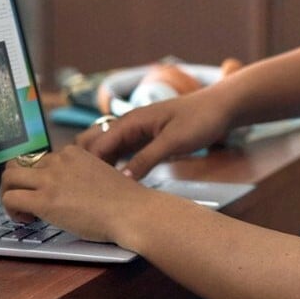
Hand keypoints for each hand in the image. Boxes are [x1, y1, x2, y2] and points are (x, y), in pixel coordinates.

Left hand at [1, 144, 144, 242]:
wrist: (132, 211)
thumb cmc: (123, 200)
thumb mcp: (100, 174)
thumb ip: (80, 176)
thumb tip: (68, 190)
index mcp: (73, 152)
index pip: (40, 160)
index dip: (38, 178)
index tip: (44, 192)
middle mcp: (58, 161)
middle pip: (20, 165)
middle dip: (17, 183)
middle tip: (26, 200)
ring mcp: (50, 180)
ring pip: (8, 178)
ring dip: (9, 194)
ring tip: (22, 211)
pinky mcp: (44, 200)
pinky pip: (10, 198)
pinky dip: (11, 210)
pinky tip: (26, 220)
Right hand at [75, 86, 232, 178]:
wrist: (221, 107)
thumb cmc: (200, 119)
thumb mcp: (173, 141)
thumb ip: (147, 159)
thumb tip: (123, 180)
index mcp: (131, 121)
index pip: (96, 144)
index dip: (85, 166)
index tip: (78, 188)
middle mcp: (129, 125)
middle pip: (95, 144)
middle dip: (86, 164)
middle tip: (83, 189)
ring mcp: (138, 132)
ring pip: (108, 150)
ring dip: (100, 166)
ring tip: (94, 191)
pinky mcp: (147, 140)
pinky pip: (123, 153)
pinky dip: (116, 166)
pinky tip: (116, 183)